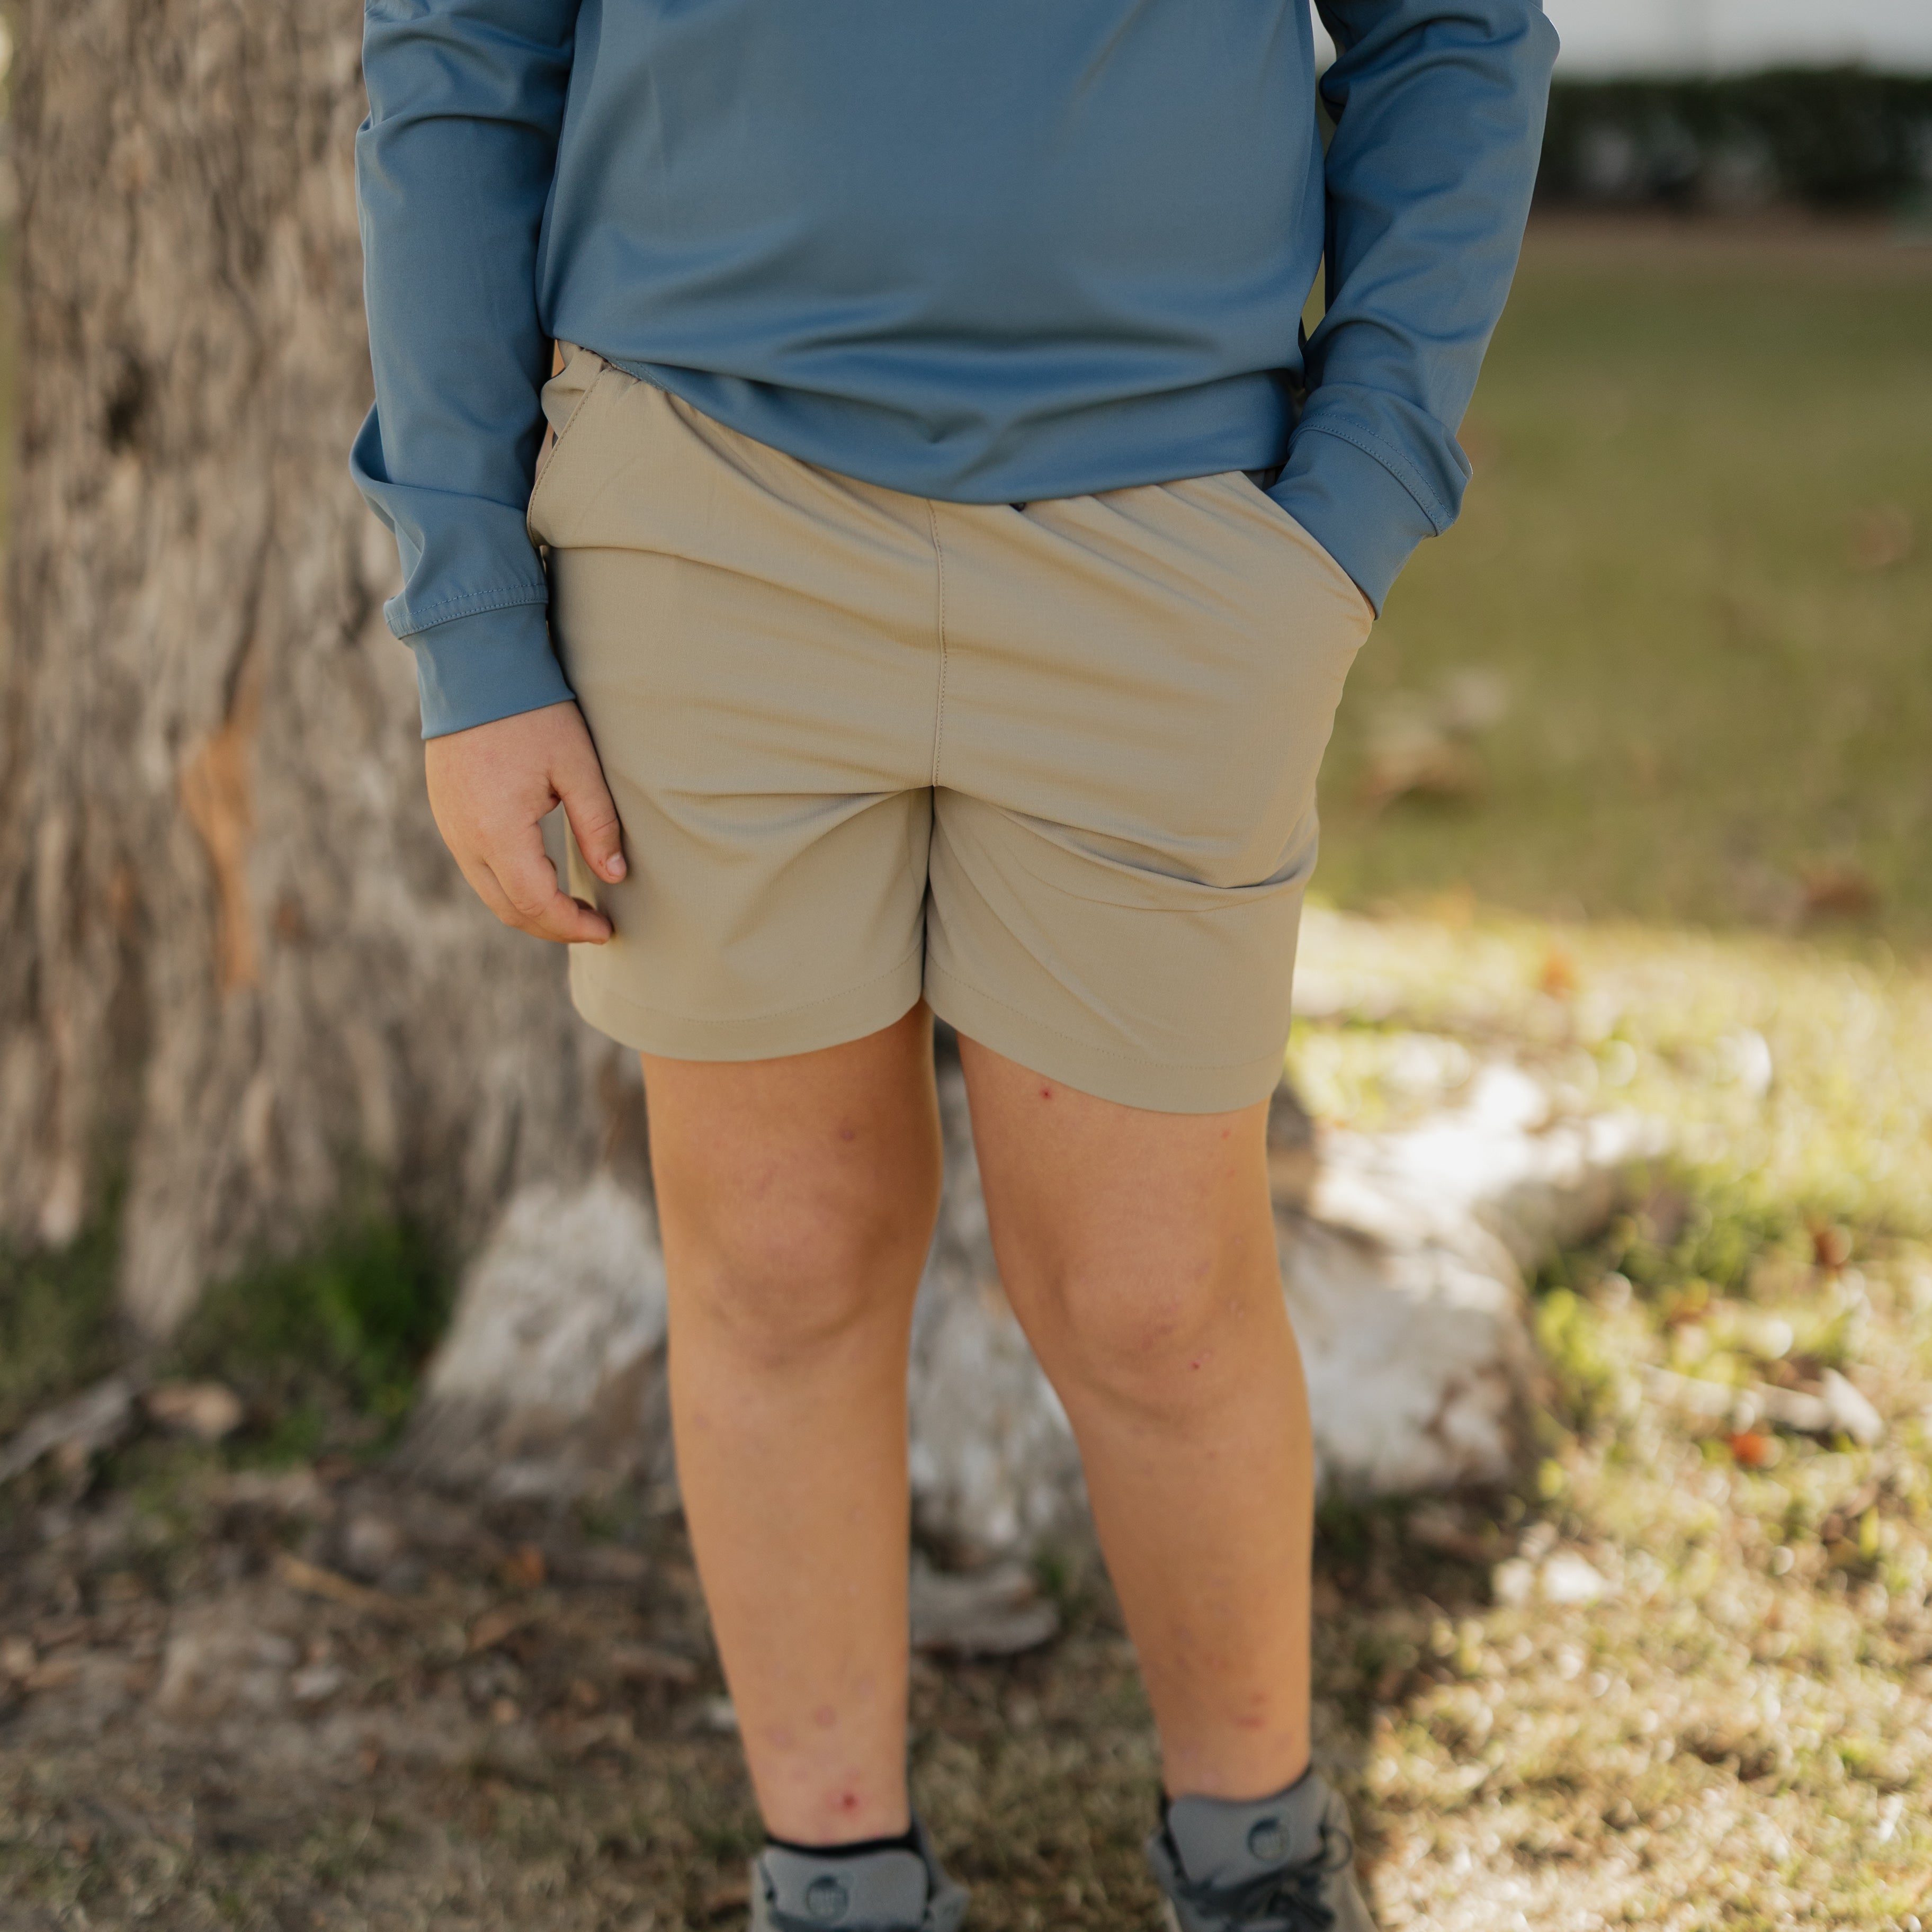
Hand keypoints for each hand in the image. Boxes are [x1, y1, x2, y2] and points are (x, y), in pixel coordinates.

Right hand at [424, 700, 625, 943]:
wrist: (474, 667)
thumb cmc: (532, 712)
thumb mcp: (577, 767)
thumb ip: (598, 825)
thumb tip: (615, 876)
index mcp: (497, 830)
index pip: (535, 903)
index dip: (571, 926)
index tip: (605, 931)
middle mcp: (464, 838)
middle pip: (508, 910)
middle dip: (553, 927)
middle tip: (593, 927)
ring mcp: (450, 827)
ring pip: (490, 894)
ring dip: (530, 910)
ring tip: (572, 908)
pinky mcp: (446, 814)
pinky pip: (477, 869)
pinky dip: (510, 886)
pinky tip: (542, 877)